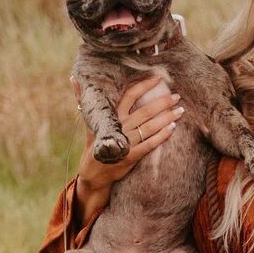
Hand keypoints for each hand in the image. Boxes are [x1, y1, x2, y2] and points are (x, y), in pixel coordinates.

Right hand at [73, 74, 184, 199]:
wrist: (94, 174)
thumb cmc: (95, 145)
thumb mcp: (90, 123)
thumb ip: (83, 100)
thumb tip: (73, 79)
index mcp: (112, 116)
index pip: (130, 96)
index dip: (144, 86)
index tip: (158, 78)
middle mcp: (120, 127)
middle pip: (145, 111)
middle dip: (163, 102)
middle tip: (177, 95)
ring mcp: (126, 142)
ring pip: (150, 126)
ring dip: (167, 117)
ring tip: (180, 110)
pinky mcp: (131, 157)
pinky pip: (149, 144)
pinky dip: (162, 136)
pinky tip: (172, 128)